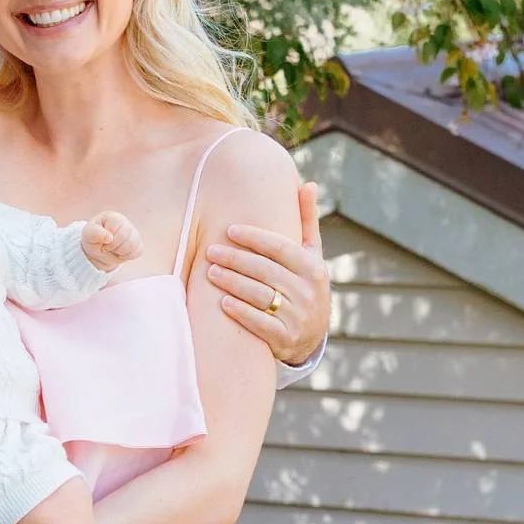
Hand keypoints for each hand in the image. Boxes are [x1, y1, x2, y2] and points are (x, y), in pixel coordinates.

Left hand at [82, 210, 143, 270]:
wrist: (98, 251)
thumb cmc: (93, 239)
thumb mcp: (88, 235)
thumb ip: (95, 233)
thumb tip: (109, 237)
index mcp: (113, 217)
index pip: (115, 229)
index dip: (107, 240)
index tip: (102, 241)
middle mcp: (126, 223)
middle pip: (125, 238)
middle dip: (113, 247)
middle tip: (107, 246)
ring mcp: (133, 233)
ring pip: (132, 245)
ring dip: (120, 252)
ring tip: (113, 249)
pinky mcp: (138, 243)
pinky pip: (138, 252)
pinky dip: (127, 256)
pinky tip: (120, 253)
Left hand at [205, 181, 329, 364]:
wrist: (311, 338)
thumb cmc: (304, 285)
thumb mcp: (312, 256)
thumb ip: (306, 222)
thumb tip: (308, 184)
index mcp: (314, 268)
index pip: (281, 247)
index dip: (255, 238)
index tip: (230, 230)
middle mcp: (309, 292)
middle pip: (266, 270)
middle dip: (236, 259)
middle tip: (210, 250)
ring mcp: (298, 317)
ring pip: (260, 295)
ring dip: (232, 282)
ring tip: (210, 271)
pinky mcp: (285, 340)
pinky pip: (260, 324)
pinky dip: (240, 312)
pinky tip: (221, 302)